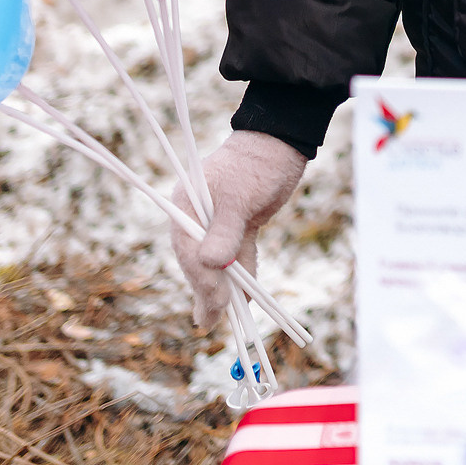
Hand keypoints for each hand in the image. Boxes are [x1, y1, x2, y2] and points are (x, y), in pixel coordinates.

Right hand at [169, 130, 306, 330]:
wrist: (280, 144)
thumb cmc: (257, 164)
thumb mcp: (241, 197)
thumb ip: (225, 231)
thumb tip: (209, 265)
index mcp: (186, 205)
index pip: (188, 249)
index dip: (200, 278)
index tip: (215, 299)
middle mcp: (197, 216)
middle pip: (198, 260)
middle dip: (207, 290)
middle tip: (211, 321)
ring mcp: (217, 222)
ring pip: (217, 262)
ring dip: (222, 289)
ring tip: (218, 320)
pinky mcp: (239, 225)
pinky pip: (237, 256)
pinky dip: (241, 275)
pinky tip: (244, 299)